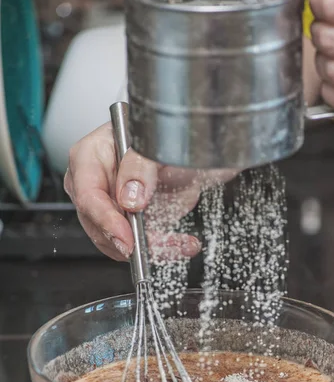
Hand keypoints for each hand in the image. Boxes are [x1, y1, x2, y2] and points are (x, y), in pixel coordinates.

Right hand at [64, 122, 238, 260]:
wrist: (198, 147)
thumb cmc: (172, 133)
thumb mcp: (158, 141)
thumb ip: (140, 165)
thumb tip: (129, 198)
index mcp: (93, 153)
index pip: (87, 192)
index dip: (104, 219)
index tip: (125, 236)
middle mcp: (98, 180)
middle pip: (97, 222)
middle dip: (126, 240)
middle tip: (150, 249)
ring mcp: (113, 202)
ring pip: (117, 239)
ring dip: (150, 248)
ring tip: (179, 244)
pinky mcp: (131, 220)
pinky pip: (138, 244)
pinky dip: (161, 248)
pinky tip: (182, 244)